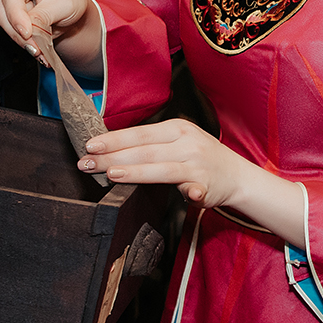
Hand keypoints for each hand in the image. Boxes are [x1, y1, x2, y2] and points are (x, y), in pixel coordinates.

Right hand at [0, 0, 100, 68]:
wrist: (70, 8)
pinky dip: (22, 40)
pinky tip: (35, 47)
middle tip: (36, 48)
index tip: (26, 33)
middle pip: (4, 9)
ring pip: (3, 22)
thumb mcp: (64, 5)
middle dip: (19, 32)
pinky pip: (8, 29)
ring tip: (39, 50)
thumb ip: (44, 17)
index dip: (17, 16)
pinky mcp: (6, 11)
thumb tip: (28, 31)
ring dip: (21, 39)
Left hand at [81, 118, 295, 214]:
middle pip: (144, 150)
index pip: (139, 134)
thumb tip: (110, 150)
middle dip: (112, 157)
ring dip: (137, 171)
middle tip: (87, 164)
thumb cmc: (199, 158)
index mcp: (177, 129)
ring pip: (161, 168)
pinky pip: (197, 188)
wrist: (236, 175)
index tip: (90, 145)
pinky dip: (192, 191)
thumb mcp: (177, 142)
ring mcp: (197, 164)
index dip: (113, 139)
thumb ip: (149, 145)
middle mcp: (187, 143)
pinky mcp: (206, 185)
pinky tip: (188, 194)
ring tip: (112, 174)